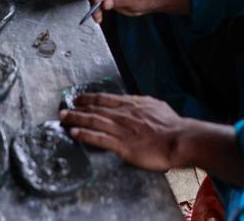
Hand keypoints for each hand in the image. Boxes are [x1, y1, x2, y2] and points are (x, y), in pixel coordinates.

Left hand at [59, 93, 187, 170]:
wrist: (179, 139)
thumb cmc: (172, 126)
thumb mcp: (156, 107)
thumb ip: (142, 106)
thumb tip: (136, 104)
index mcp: (132, 104)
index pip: (105, 99)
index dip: (90, 98)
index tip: (79, 98)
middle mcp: (123, 114)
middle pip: (95, 108)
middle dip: (78, 108)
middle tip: (64, 108)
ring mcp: (121, 129)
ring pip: (93, 121)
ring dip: (76, 119)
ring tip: (63, 118)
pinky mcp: (122, 145)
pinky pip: (99, 138)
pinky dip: (85, 135)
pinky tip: (74, 133)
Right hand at [89, 0, 188, 23]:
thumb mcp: (135, 0)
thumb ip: (119, 0)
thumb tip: (104, 3)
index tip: (98, 2)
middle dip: (96, 0)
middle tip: (96, 14)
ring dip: (95, 6)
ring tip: (97, 18)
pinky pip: (99, 0)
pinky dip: (97, 8)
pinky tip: (98, 17)